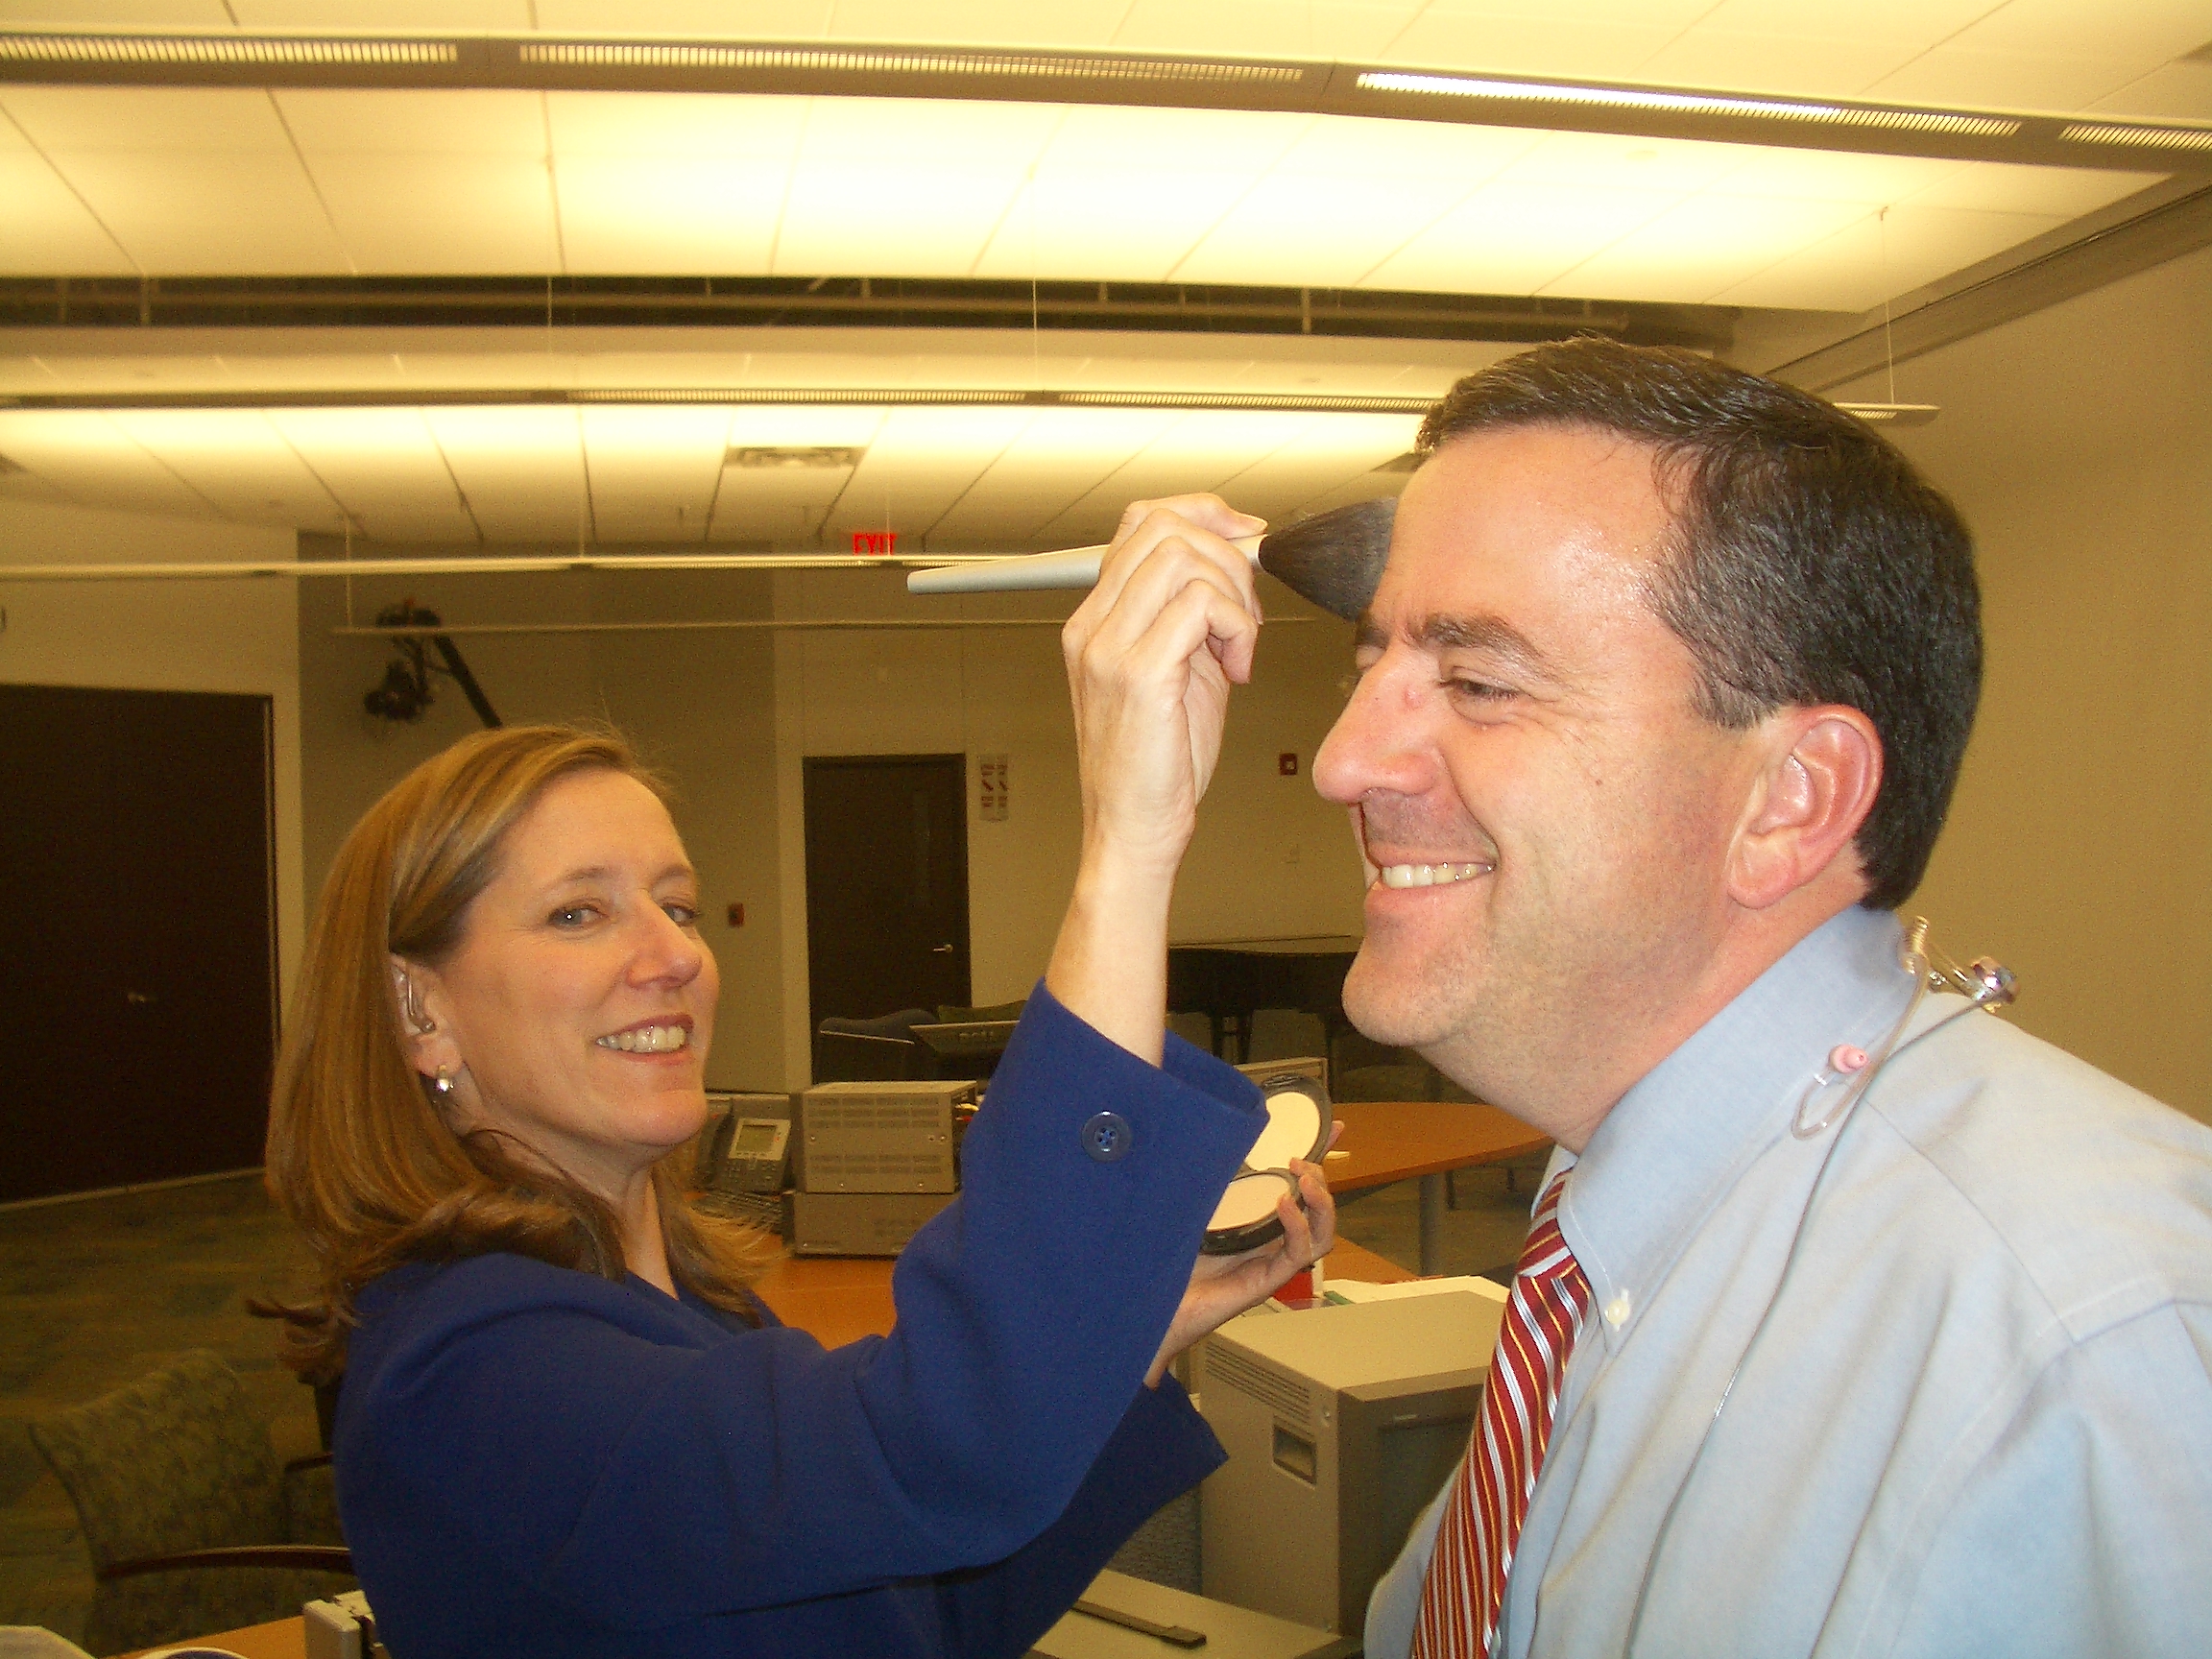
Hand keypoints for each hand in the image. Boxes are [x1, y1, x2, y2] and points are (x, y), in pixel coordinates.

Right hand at [1047, 494, 1264, 1059]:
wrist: (1132, 831)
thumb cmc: (1159, 764)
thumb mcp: (1179, 672)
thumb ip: (1195, 616)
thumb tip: (1238, 564)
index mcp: (1095, 620)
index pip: (1141, 521)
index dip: (1202, 512)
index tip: (1244, 536)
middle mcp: (1092, 626)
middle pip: (1165, 527)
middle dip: (1227, 557)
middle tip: (1246, 616)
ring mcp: (1109, 647)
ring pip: (1184, 557)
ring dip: (1234, 595)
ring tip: (1239, 647)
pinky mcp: (1138, 673)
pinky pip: (1200, 605)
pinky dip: (1236, 628)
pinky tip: (1237, 670)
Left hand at [1146, 1124, 1342, 1387]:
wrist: (1153, 1305)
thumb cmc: (1169, 1261)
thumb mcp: (1195, 1209)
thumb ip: (1210, 1182)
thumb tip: (1209, 1139)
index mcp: (1259, 1224)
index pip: (1299, 1189)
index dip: (1318, 1160)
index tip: (1332, 1128)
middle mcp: (1271, 1243)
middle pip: (1319, 1212)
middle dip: (1321, 1180)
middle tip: (1303, 1161)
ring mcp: (1272, 1263)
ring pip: (1321, 1234)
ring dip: (1321, 1203)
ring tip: (1308, 1179)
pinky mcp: (1266, 1281)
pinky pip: (1297, 1253)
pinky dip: (1297, 1226)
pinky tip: (1285, 1205)